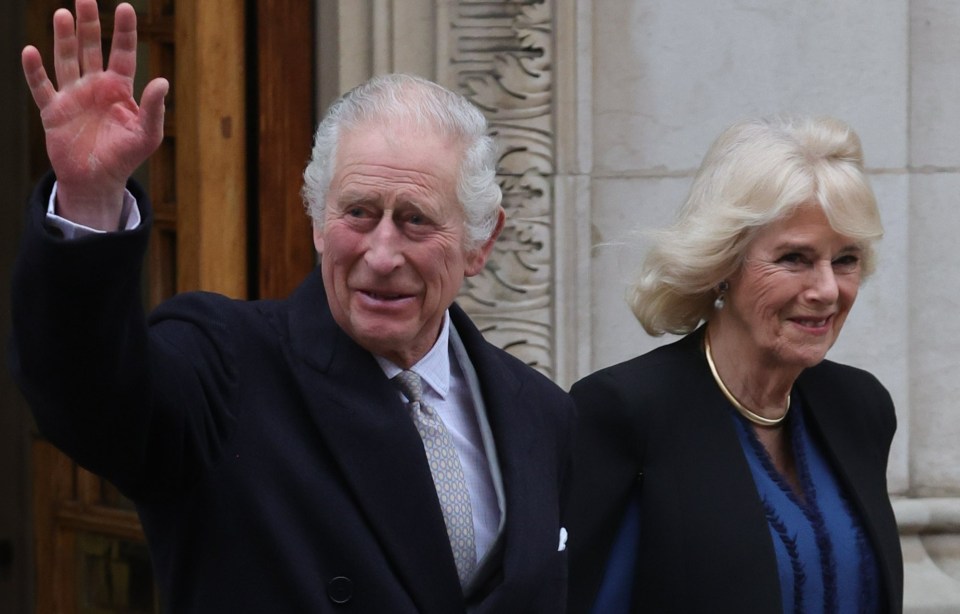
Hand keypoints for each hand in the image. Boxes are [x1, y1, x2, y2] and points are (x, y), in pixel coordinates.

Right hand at [21, 0, 167, 229]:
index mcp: (120, 89)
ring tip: (63, 14)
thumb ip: (154, 109)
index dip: (124, 31)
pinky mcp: (53, 111)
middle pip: (91, 48)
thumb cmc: (125, 157)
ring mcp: (72, 96)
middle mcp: (95, 86)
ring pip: (66, 60)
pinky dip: (35, 70)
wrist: (97, 181)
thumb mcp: (147, 135)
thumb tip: (162, 81)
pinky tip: (31, 51)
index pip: (123, 53)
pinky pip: (42, 86)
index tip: (125, 7)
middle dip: (89, 24)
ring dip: (64, 38)